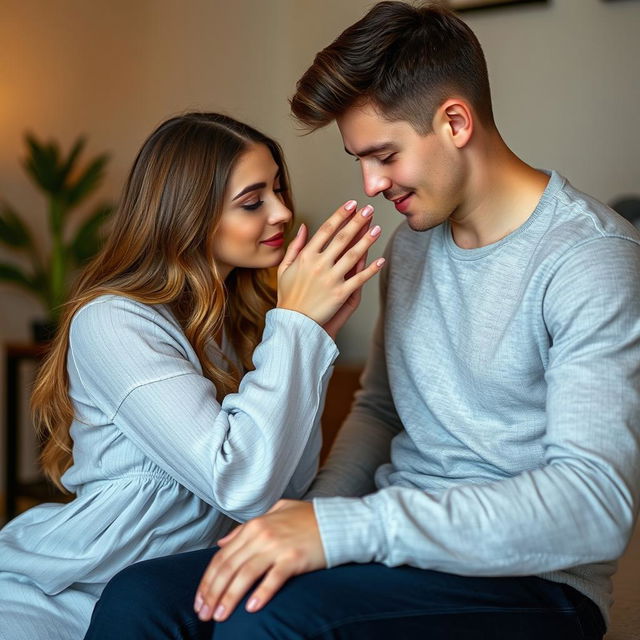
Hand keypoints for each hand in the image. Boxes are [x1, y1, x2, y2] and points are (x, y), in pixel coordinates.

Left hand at [193, 500, 324, 621]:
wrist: (337, 521)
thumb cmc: (307, 519)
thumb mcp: (274, 514)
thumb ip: (246, 528)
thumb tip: (223, 543)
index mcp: (254, 525)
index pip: (222, 556)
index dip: (208, 580)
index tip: (200, 600)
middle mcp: (261, 534)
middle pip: (229, 567)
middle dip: (212, 593)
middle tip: (204, 614)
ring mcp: (277, 546)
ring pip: (244, 575)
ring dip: (229, 598)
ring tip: (220, 616)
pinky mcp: (294, 558)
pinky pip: (272, 579)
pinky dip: (260, 594)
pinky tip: (251, 609)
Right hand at [277, 201, 383, 329]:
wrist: (292, 322)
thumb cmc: (288, 296)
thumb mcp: (284, 268)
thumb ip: (295, 246)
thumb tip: (305, 227)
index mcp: (306, 256)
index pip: (326, 229)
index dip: (340, 215)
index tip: (351, 205)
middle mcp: (319, 265)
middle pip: (342, 238)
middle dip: (357, 222)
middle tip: (369, 210)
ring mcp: (331, 279)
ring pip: (353, 256)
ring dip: (367, 240)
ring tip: (377, 228)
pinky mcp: (340, 294)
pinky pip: (359, 279)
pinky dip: (371, 269)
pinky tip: (380, 259)